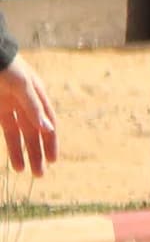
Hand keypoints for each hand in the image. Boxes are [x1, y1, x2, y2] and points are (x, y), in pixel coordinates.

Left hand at [0, 55, 54, 175]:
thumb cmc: (7, 66)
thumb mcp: (22, 85)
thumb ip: (33, 107)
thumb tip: (48, 129)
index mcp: (38, 97)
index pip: (48, 124)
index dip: (51, 142)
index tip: (53, 160)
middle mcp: (26, 104)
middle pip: (33, 133)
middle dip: (36, 153)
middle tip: (39, 175)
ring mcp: (10, 107)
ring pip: (18, 135)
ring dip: (20, 152)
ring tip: (21, 171)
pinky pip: (6, 129)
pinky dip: (9, 143)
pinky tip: (10, 157)